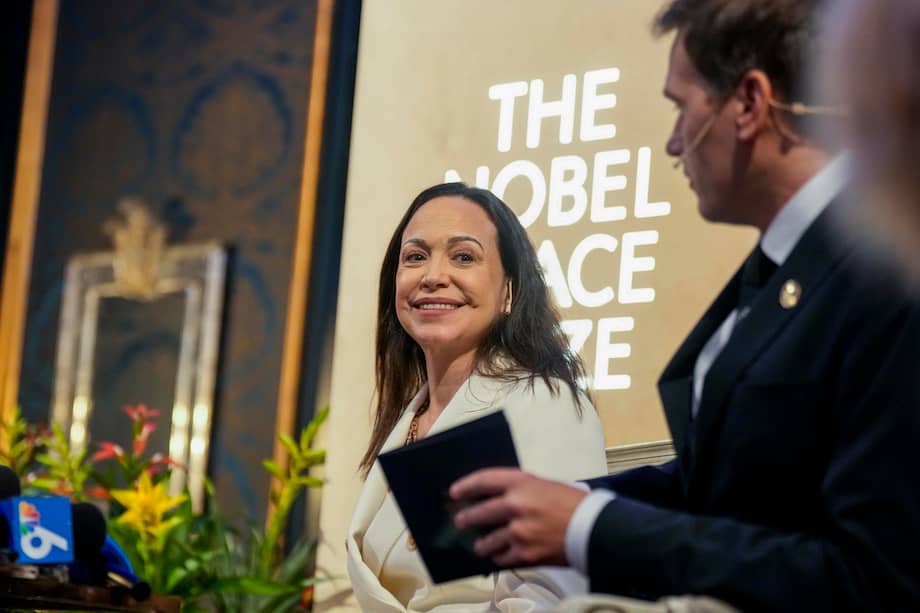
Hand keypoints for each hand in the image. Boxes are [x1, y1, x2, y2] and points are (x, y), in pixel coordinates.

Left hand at [450, 468, 586, 567]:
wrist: (594, 528)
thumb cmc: (573, 504)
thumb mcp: (545, 486)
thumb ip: (520, 490)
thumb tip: (497, 498)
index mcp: (522, 483)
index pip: (484, 480)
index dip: (466, 486)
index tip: (456, 492)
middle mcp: (517, 505)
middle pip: (479, 512)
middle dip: (467, 518)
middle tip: (462, 521)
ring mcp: (519, 531)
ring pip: (487, 540)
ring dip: (482, 544)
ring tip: (480, 545)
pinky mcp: (525, 553)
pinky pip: (502, 558)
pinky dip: (500, 557)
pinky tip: (500, 555)